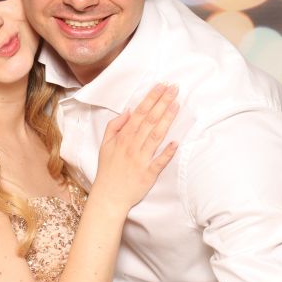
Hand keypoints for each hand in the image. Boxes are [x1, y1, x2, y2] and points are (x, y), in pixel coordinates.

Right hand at [91, 83, 178, 212]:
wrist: (108, 195)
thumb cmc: (108, 169)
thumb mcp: (105, 145)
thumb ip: (115, 126)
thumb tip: (128, 110)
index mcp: (123, 137)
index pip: (139, 113)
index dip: (151, 98)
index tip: (161, 86)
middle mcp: (132, 145)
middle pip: (149, 120)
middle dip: (162, 102)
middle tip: (174, 88)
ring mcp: (141, 159)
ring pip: (155, 136)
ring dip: (166, 119)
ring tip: (177, 104)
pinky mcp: (148, 174)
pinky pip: (159, 162)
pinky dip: (167, 152)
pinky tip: (176, 142)